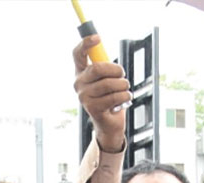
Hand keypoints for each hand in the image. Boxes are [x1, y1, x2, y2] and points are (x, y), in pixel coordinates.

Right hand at [73, 35, 129, 153]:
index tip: (97, 38)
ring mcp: (84, 97)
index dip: (86, 43)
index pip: (78, 54)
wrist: (109, 123)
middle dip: (116, 70)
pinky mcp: (93, 108)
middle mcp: (78, 83)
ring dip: (123, 85)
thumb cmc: (110, 97)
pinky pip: (113, 97)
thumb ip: (106, 66)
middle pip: (97, 68)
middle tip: (122, 75)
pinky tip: (125, 98)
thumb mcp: (107, 78)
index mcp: (81, 72)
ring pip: (109, 84)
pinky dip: (124, 96)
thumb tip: (104, 48)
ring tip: (125, 89)